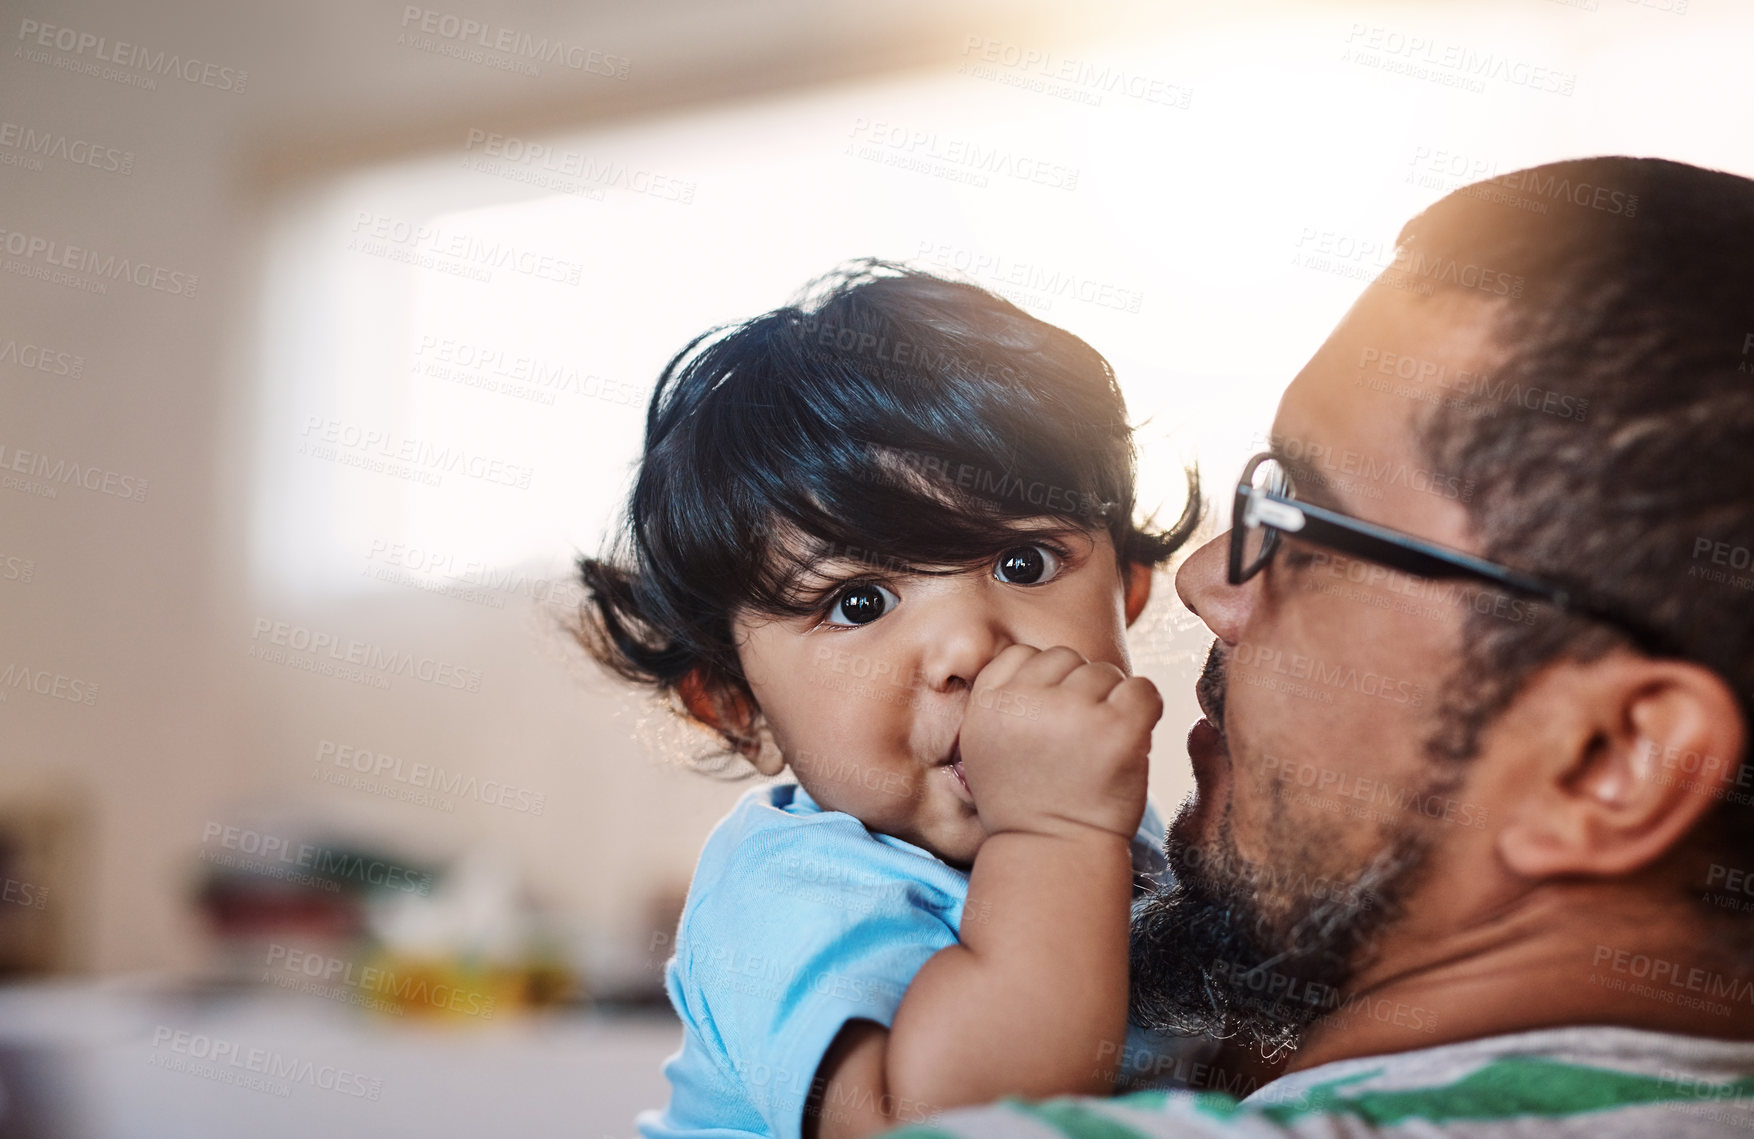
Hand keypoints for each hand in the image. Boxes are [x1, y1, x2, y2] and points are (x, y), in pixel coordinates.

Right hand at [957, 644, 1161, 841]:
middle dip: (1077, 690)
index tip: (1047, 723)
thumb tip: (1042, 660)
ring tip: (1098, 747)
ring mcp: (1073, 713)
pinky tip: (1131, 739)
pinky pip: (1143, 689)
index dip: (1042, 685)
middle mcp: (1025, 702)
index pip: (1022, 655)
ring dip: (1110, 702)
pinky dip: (1145, 709)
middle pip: (1066, 658)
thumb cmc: (1027, 803)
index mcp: (987, 703)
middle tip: (1076, 740)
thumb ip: (1002, 700)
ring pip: (1104, 672)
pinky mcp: (1117, 730)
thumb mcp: (985, 747)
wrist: (1054, 854)